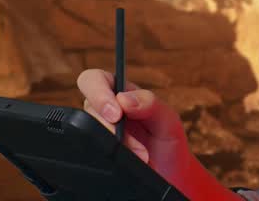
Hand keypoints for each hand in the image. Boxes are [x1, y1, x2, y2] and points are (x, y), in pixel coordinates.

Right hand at [77, 68, 194, 184]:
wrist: (170, 177)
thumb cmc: (168, 142)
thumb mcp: (168, 120)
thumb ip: (150, 103)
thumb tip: (124, 98)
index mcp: (120, 94)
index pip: (94, 80)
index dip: (98, 93)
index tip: (116, 114)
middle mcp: (104, 112)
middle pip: (88, 109)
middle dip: (109, 127)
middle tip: (129, 142)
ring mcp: (97, 135)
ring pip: (87, 134)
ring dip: (114, 146)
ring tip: (141, 156)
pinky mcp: (95, 155)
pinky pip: (87, 154)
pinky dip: (105, 159)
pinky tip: (124, 163)